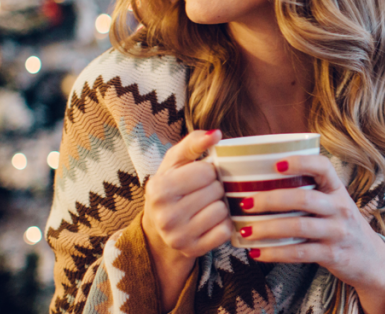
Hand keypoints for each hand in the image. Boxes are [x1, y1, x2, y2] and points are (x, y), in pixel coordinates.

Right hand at [142, 129, 232, 308]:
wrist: (160, 229)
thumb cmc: (173, 187)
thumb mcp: (176, 162)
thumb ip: (193, 142)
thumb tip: (216, 134)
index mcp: (159, 189)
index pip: (205, 171)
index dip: (209, 171)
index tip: (200, 176)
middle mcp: (165, 215)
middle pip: (216, 191)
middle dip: (215, 188)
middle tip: (204, 192)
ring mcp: (178, 236)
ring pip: (222, 211)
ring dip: (220, 206)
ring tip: (206, 206)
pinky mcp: (192, 250)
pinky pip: (225, 231)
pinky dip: (223, 224)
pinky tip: (210, 222)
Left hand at [240, 155, 384, 310]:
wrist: (371, 259)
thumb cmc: (342, 225)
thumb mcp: (334, 203)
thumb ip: (308, 192)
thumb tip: (262, 182)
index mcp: (337, 189)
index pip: (323, 166)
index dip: (300, 162)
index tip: (275, 164)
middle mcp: (340, 208)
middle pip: (304, 198)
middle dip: (271, 199)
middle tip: (245, 202)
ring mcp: (338, 232)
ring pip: (299, 226)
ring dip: (268, 228)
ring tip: (246, 229)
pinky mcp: (333, 255)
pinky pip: (300, 252)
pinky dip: (275, 252)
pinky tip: (257, 252)